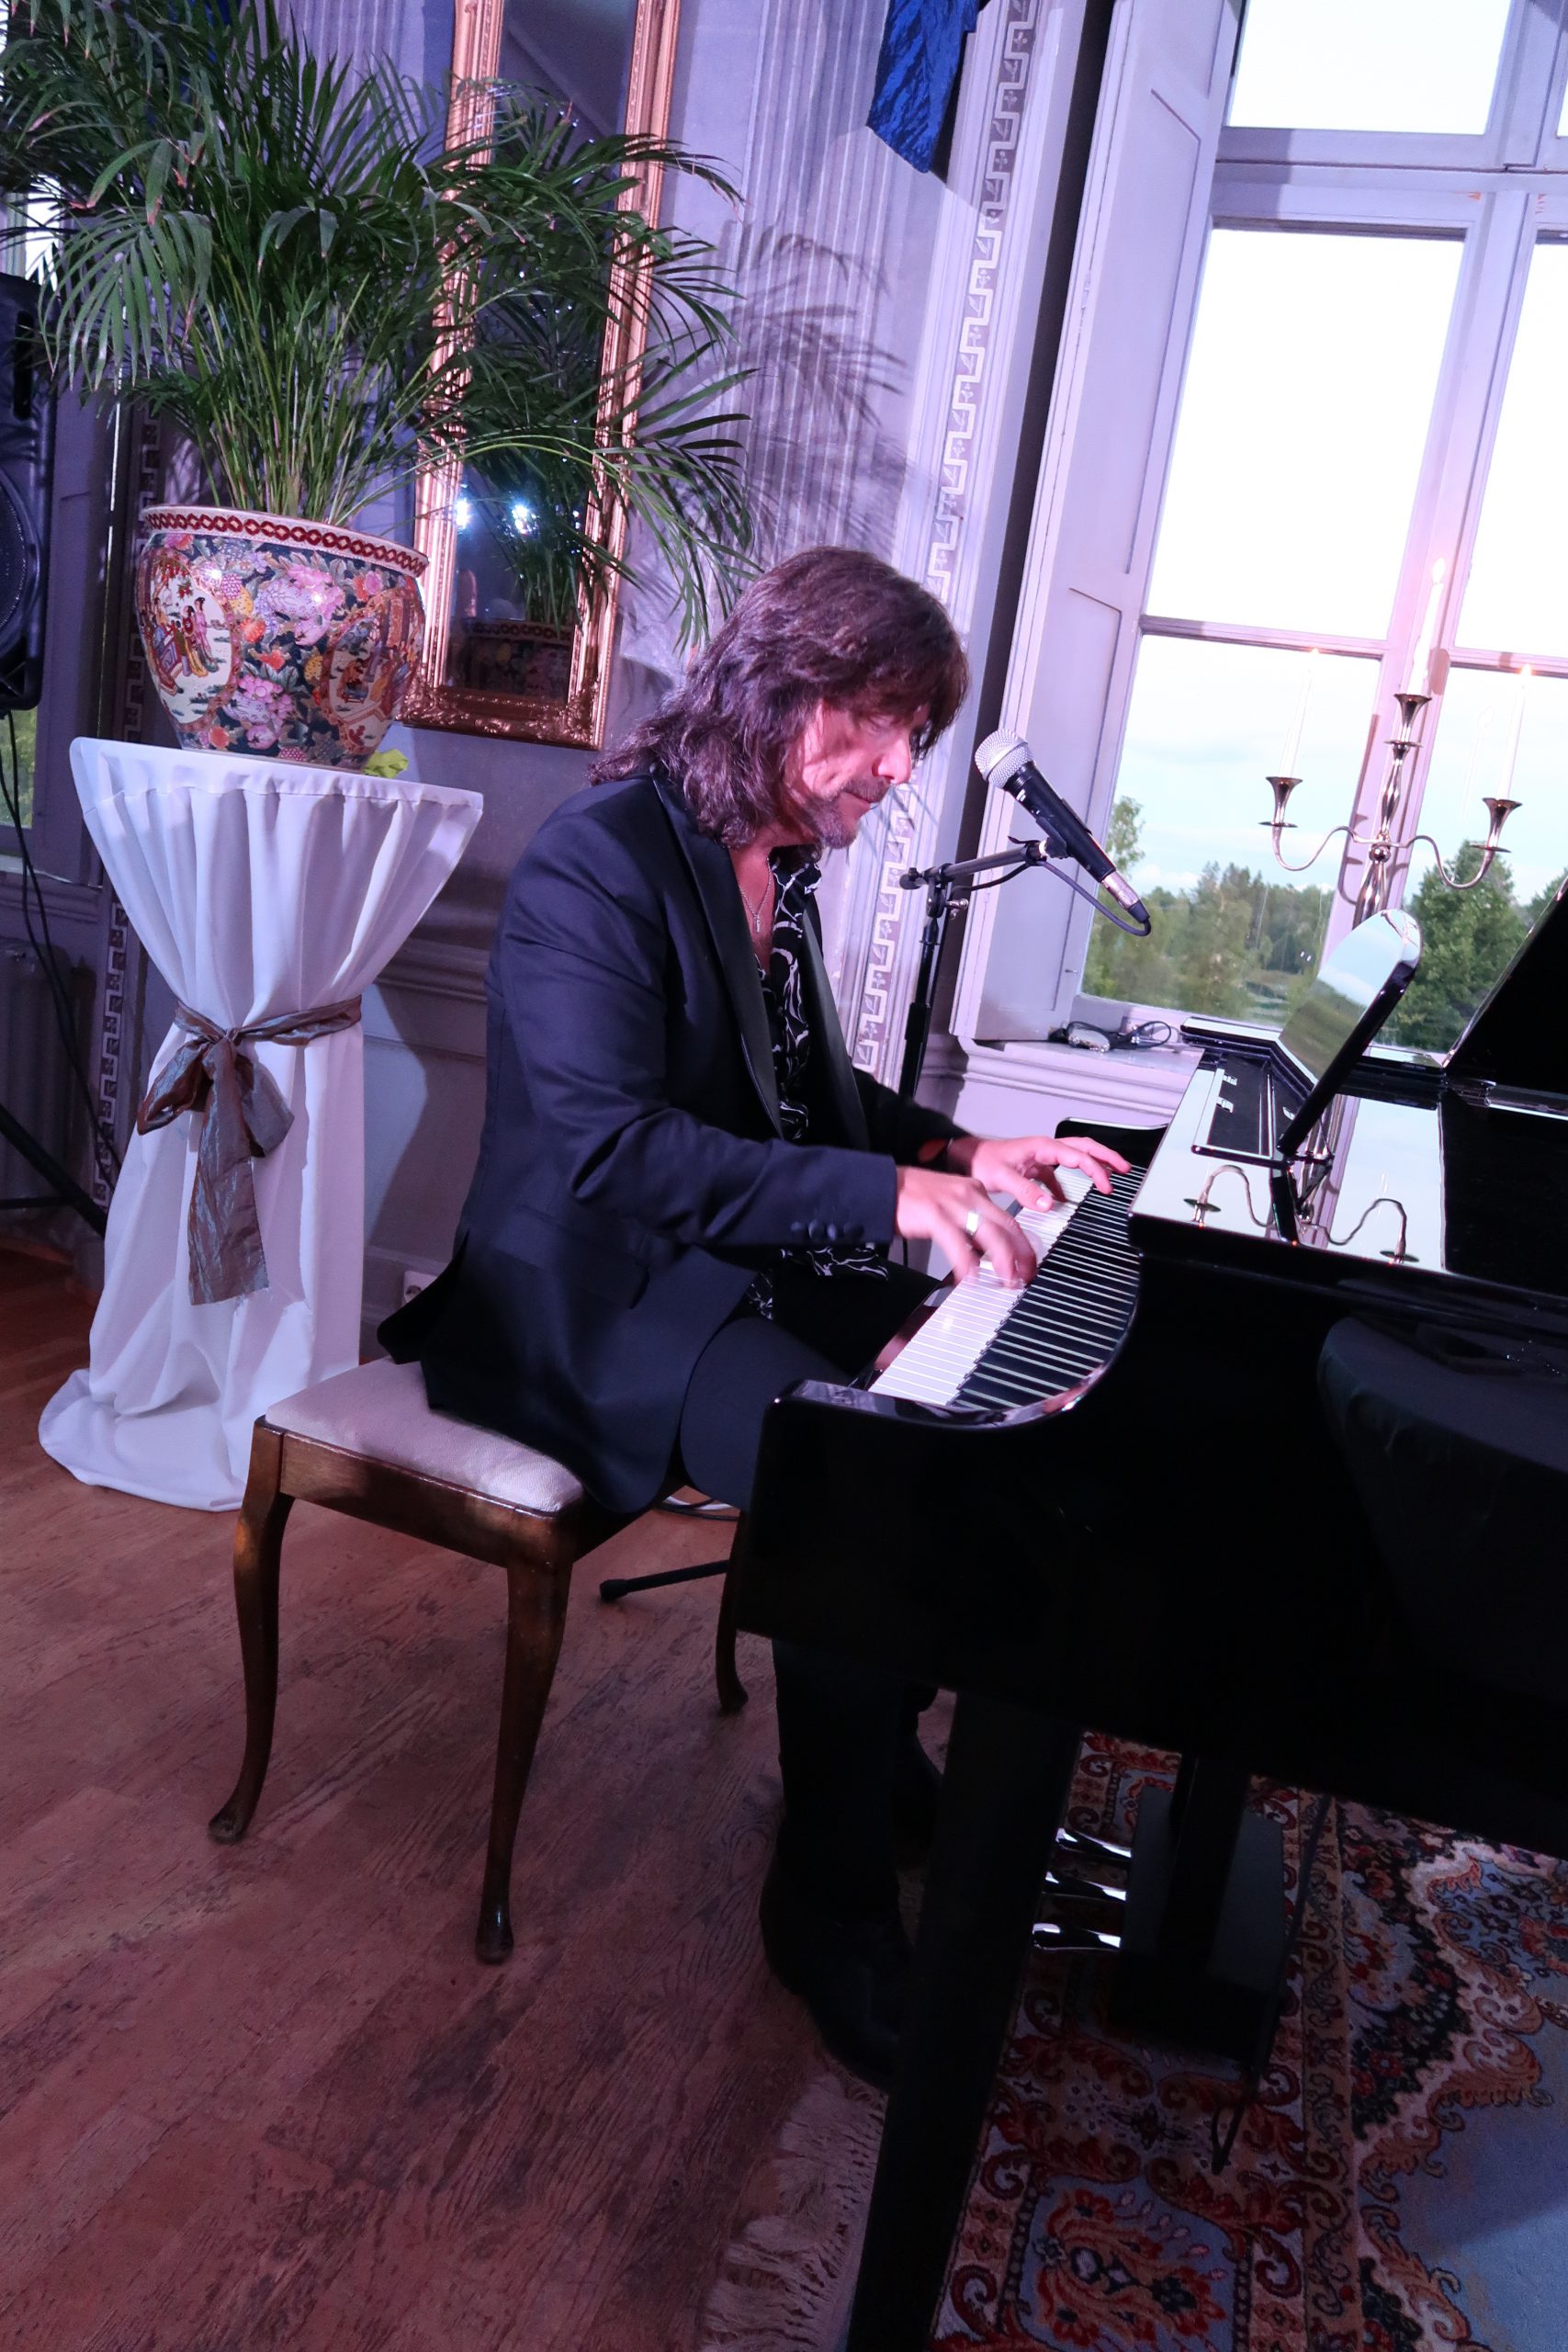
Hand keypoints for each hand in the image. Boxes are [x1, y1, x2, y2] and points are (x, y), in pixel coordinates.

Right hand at [893, 1164, 1036, 1286]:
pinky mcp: (934, 1215)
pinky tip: (971, 1278)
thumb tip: (982, 1250)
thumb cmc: (911, 1198)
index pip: (1008, 1219)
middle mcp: (969, 1195)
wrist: (880, 1185)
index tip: (1028, 1263)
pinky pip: (958, 1244)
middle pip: (1007, 1226)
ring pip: (990, 1234)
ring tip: (1007, 1281)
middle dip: (1022, 1255)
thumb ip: (967, 1222)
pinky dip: (968, 1264)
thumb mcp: (948, 1203)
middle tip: (1026, 1277)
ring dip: (1003, 1261)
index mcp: (975, 1191)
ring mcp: (953, 1205)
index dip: (1023, 1245)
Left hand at [945, 1132, 1129, 1207]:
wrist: (966, 1158)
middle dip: (1106, 1157)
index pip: (1078, 1155)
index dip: (1096, 1169)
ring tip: (1110, 1177)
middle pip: (1084, 1148)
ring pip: (1075, 1157)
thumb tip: (1049, 1204)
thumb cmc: (982, 1161)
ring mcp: (1042, 1157)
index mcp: (1042, 1147)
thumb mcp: (1002, 1177)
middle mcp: (1045, 1149)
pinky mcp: (1036, 1167)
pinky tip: (1071, 1198)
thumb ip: (1025, 1191)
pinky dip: (1071, 1182)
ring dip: (1093, 1165)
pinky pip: (1060, 1173)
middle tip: (1125, 1169)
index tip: (1106, 1185)